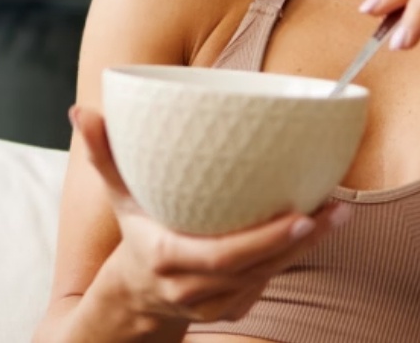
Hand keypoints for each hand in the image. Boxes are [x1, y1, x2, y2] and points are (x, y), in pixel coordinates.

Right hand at [70, 104, 350, 324]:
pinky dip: (293, 256)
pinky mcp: (233, 308)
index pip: (222, 256)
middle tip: (335, 207)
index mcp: (165, 257)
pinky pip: (269, 282)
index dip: (262, 241)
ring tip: (339, 211)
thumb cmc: (136, 229)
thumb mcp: (118, 195)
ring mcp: (215, 304)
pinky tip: (320, 228)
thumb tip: (81, 111)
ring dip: (308, 247)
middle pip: (256, 268)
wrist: (136, 292)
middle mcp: (191, 288)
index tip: (299, 215)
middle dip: (300, 240)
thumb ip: (104, 154)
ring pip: (269, 276)